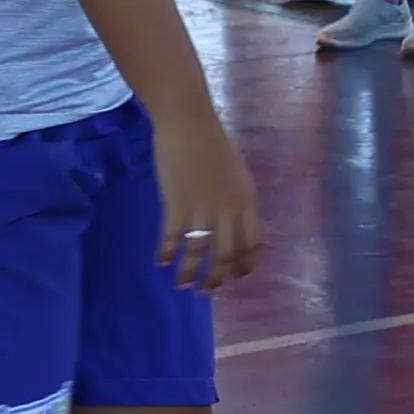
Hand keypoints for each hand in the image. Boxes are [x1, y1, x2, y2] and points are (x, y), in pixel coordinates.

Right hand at [151, 95, 261, 289]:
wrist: (189, 123)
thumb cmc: (213, 145)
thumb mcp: (237, 175)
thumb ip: (237, 202)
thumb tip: (232, 227)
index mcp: (247, 200)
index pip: (252, 242)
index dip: (245, 264)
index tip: (237, 277)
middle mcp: (228, 209)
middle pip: (225, 254)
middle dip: (216, 277)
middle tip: (207, 290)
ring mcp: (202, 208)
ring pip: (198, 252)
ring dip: (189, 273)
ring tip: (182, 285)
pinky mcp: (175, 204)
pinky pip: (171, 238)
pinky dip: (166, 253)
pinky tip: (161, 262)